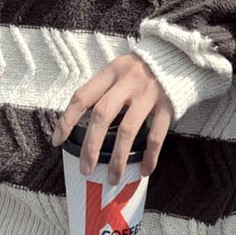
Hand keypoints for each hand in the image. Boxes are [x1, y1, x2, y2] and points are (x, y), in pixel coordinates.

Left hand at [51, 53, 174, 185]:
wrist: (178, 55)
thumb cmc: (141, 67)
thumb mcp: (119, 69)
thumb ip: (103, 89)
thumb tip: (79, 120)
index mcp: (111, 72)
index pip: (82, 97)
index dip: (67, 120)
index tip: (57, 141)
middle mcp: (128, 82)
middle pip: (102, 116)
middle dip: (91, 146)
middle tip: (85, 169)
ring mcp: (148, 94)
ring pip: (128, 130)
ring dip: (118, 158)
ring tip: (112, 179)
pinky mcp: (167, 106)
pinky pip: (156, 136)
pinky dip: (150, 156)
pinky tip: (144, 170)